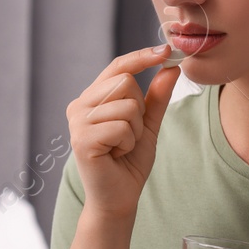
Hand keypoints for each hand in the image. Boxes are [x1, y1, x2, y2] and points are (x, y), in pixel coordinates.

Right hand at [66, 44, 182, 220]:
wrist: (118, 198)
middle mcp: (79, 106)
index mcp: (91, 99)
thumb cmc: (128, 163)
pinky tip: (116, 155)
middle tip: (128, 136)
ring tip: (121, 147)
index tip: (166, 50)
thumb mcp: (148, 125)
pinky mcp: (82, 139)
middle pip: (125, 82)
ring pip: (127, 105)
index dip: (142, 56)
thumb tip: (171, 67)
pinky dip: (128, 143)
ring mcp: (77, 122)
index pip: (117, 67)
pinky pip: (121, 126)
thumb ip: (156, 97)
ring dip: (135, 130)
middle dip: (139, 110)